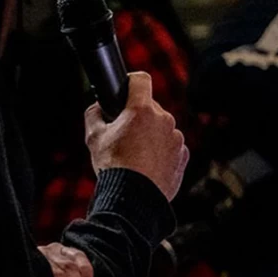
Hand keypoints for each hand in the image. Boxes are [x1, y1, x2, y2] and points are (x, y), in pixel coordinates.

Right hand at [85, 72, 189, 200]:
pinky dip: (162, 152)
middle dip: (139, 116)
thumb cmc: (113, 165)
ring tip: (136, 154)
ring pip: (162, 128)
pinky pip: (172, 147)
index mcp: (142, 110)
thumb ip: (94, 113)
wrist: (134, 197)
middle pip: (151, 108)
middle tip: (125, 133)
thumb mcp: (93, 136)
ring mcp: (177, 138)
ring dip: (152, 135)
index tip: (127, 89)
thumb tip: (99, 107)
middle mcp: (164, 120)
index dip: (132, 82)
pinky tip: (148, 165)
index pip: (141, 80)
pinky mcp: (184, 155)